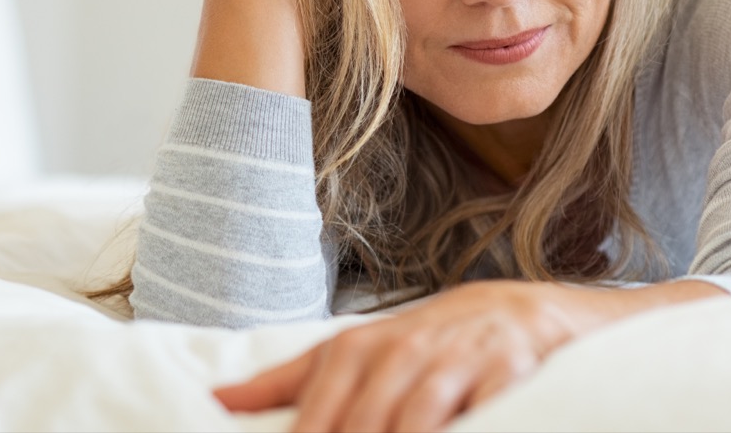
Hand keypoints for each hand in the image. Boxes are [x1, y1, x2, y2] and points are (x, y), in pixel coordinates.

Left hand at [213, 281, 582, 432]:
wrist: (512, 310)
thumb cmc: (418, 343)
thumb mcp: (351, 353)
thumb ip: (286, 381)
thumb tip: (218, 401)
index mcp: (355, 351)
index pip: (316, 417)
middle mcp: (401, 352)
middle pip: (362, 427)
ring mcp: (455, 362)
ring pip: (416, 421)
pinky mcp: (508, 372)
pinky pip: (483, 413)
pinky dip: (465, 429)